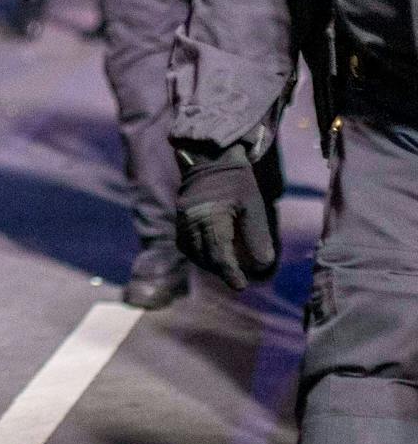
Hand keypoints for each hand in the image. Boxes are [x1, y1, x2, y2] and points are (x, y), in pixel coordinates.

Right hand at [177, 148, 278, 290]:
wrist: (211, 157)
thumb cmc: (237, 182)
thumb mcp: (254, 206)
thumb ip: (257, 236)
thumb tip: (263, 264)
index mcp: (211, 217)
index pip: (219, 254)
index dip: (230, 274)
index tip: (242, 286)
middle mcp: (192, 219)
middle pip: (204, 256)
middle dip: (221, 270)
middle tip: (238, 277)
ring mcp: (183, 217)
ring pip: (191, 251)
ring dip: (207, 263)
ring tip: (224, 266)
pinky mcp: (180, 215)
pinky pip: (183, 242)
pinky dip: (195, 252)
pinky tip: (209, 253)